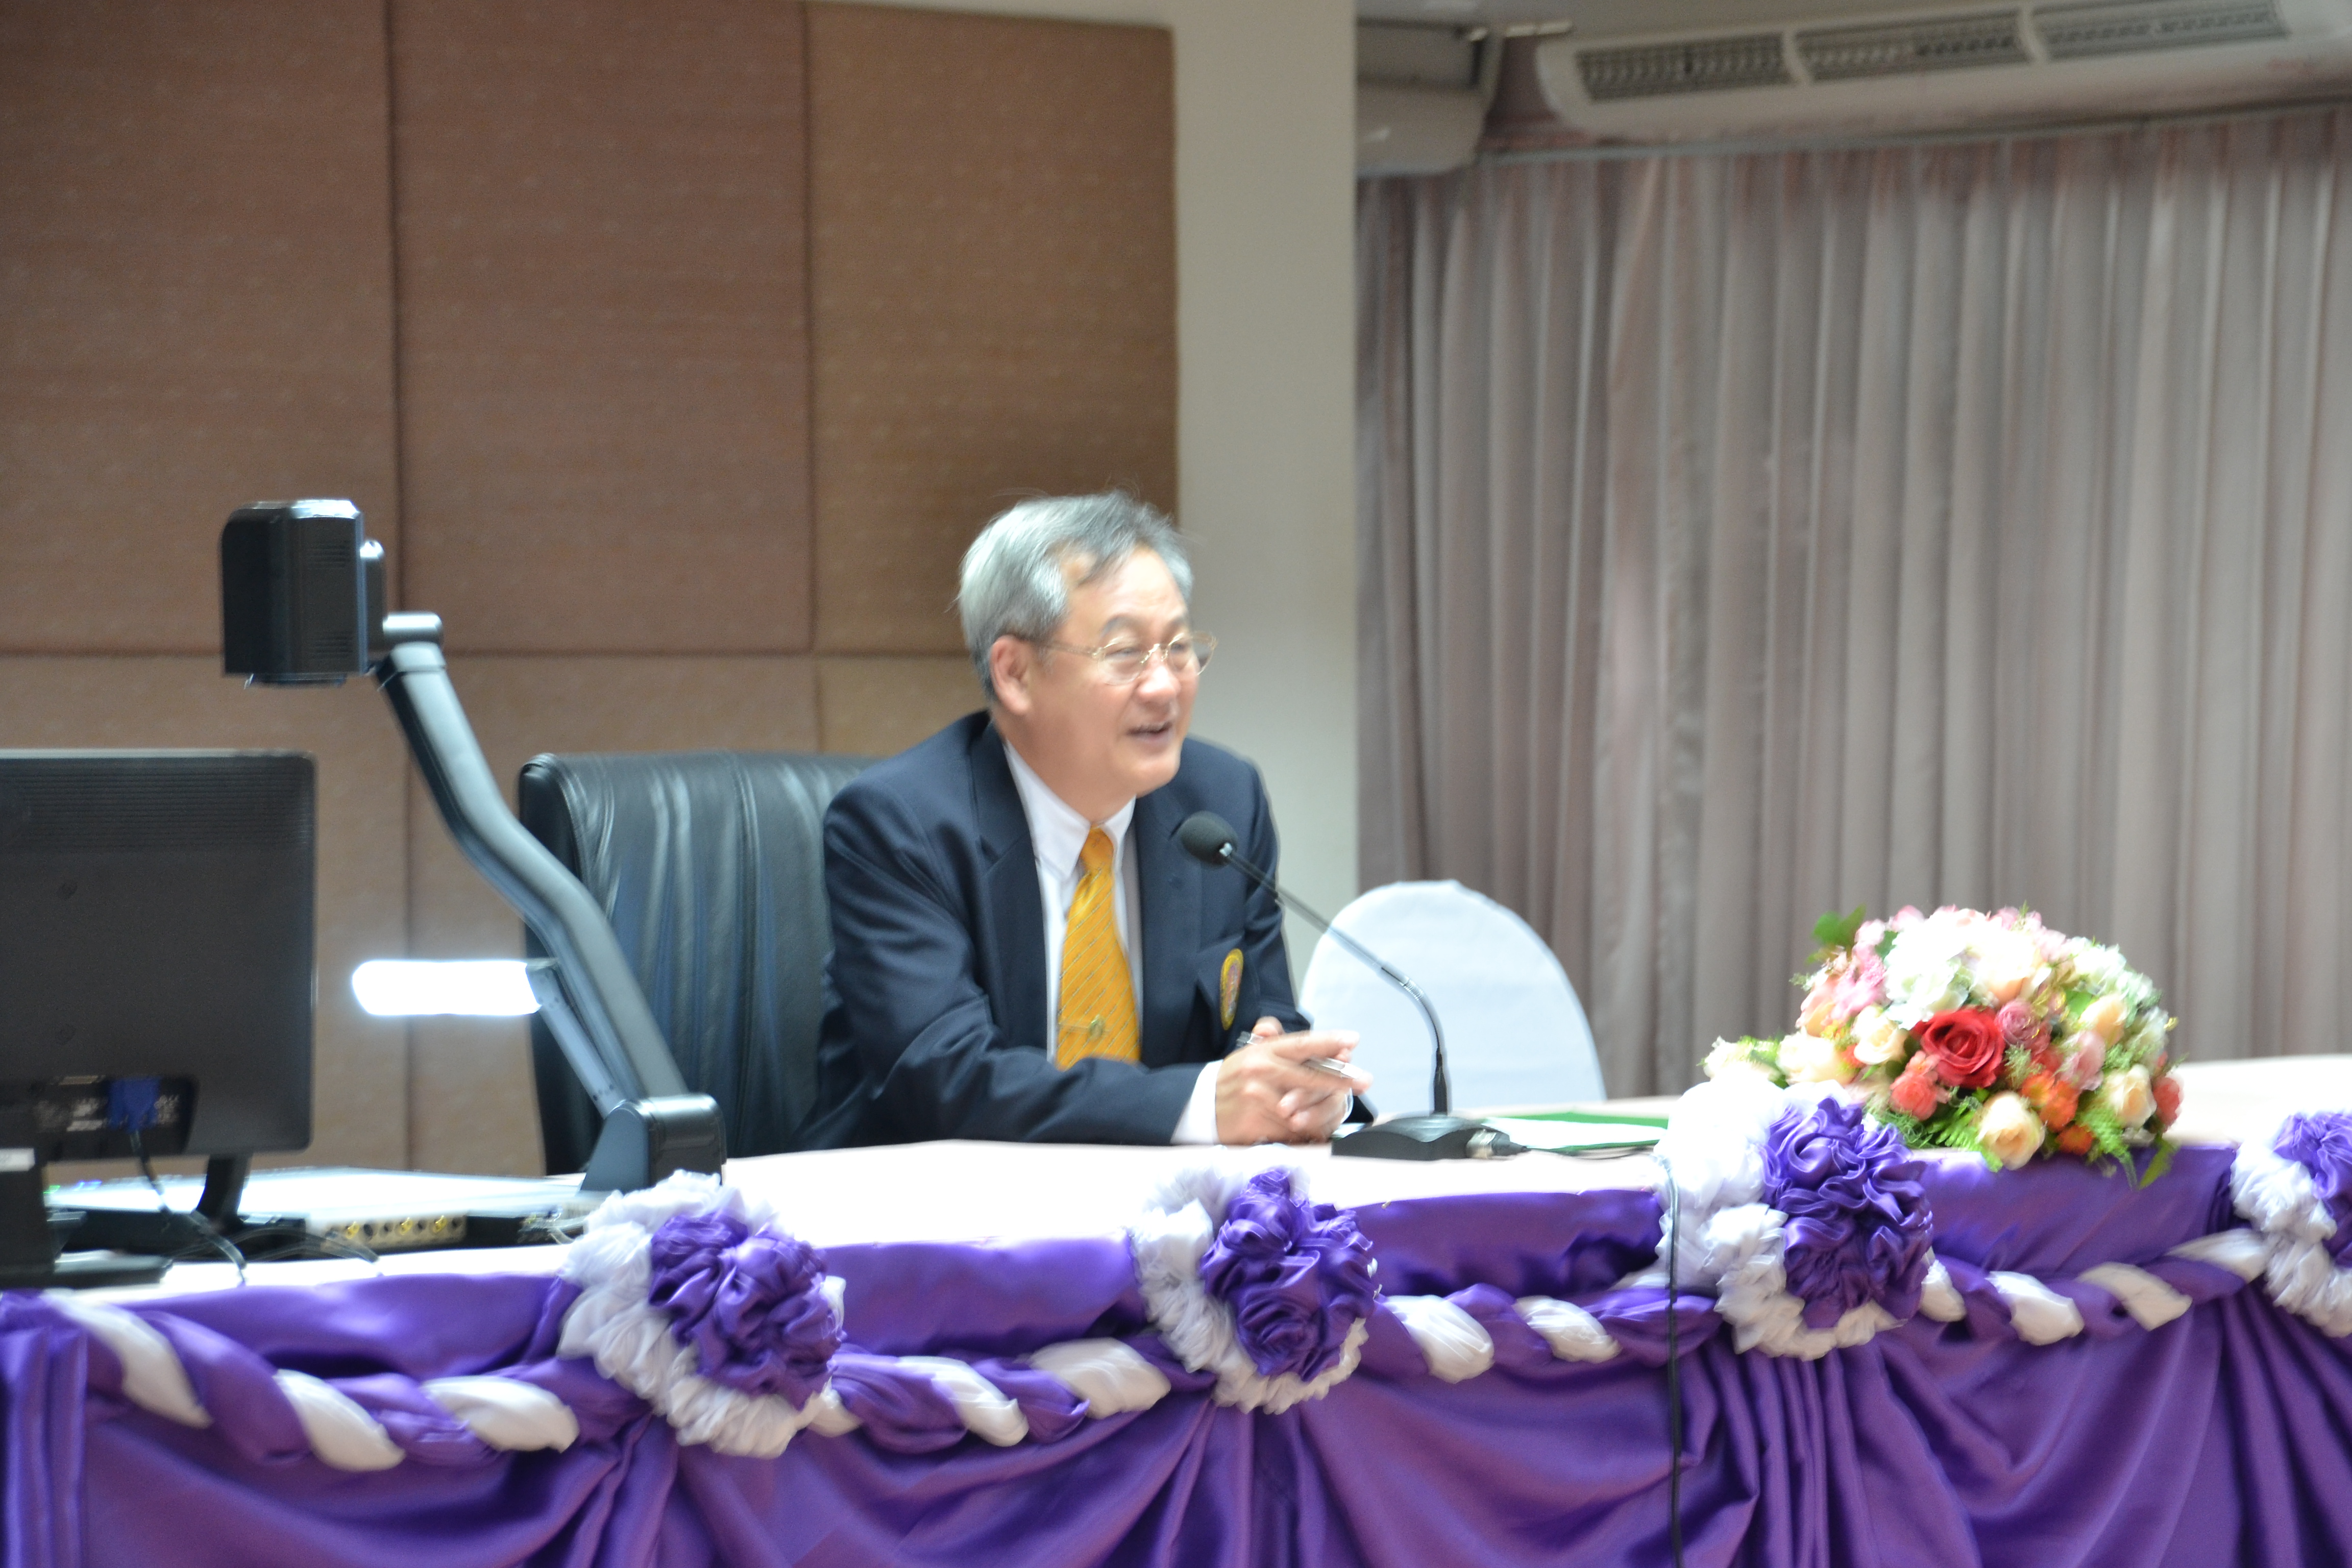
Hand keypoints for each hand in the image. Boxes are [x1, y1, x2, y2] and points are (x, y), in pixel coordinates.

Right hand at [1215, 1017, 1371, 1145]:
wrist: (1199, 1105)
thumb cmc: (1234, 1078)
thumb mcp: (1251, 1051)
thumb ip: (1274, 1038)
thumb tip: (1293, 1032)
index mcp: (1263, 1052)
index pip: (1301, 1044)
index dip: (1329, 1042)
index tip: (1353, 1041)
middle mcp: (1261, 1072)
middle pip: (1309, 1075)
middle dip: (1340, 1079)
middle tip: (1364, 1080)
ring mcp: (1258, 1098)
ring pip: (1302, 1106)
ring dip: (1323, 1109)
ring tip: (1341, 1108)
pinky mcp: (1255, 1123)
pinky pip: (1288, 1129)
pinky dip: (1304, 1129)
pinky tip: (1316, 1128)